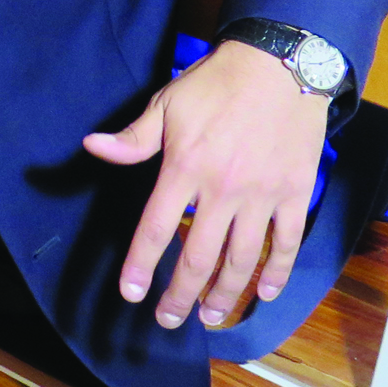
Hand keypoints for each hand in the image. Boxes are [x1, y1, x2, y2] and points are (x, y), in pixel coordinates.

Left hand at [82, 41, 328, 329]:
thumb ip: (133, 138)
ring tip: (210, 315)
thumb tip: (92, 147)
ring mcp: (263, 195)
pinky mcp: (295, 193)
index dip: (142, 265)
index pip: (157, 228)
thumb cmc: (216, 84)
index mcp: (185, 169)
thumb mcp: (166, 104)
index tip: (132, 294)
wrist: (281, 66)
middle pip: (199, 256)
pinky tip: (264, 293)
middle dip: (181, 294)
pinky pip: (286, 242)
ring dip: (225, 293)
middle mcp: (223, 190)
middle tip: (169, 320)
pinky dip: (275, 272)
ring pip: (243, 258)